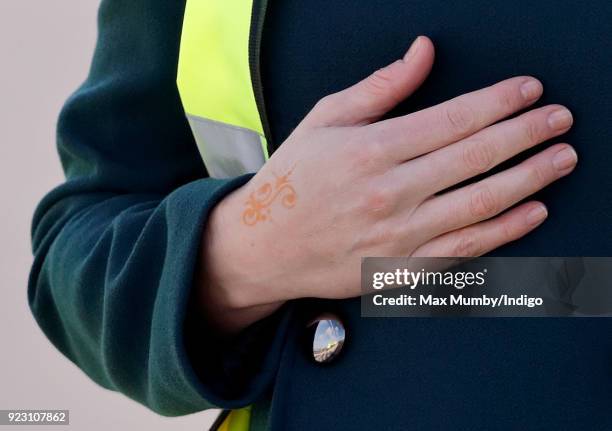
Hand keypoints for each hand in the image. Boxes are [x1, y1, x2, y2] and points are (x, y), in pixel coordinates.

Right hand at [197, 36, 575, 331]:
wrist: (264, 246)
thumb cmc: (292, 179)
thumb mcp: (324, 120)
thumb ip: (380, 88)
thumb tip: (423, 52)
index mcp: (371, 149)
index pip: (453, 119)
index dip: (498, 102)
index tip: (529, 91)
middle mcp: (389, 193)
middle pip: (476, 157)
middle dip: (526, 134)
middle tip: (560, 120)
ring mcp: (397, 235)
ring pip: (480, 204)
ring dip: (529, 179)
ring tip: (561, 159)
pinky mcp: (400, 268)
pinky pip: (464, 250)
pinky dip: (504, 232)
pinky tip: (532, 211)